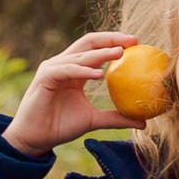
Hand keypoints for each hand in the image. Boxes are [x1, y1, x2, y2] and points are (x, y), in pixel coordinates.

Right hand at [3, 31, 141, 155]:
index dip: (115, 42)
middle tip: (132, 40)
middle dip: (111, 39)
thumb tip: (143, 122)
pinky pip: (67, 70)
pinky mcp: (44, 77)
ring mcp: (53, 69)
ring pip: (79, 55)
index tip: (137, 43)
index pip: (96, 48)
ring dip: (100, 53)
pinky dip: (83, 70)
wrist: (36, 139)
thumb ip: (116, 118)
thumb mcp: (94, 121)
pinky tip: (99, 74)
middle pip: (89, 43)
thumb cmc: (60, 127)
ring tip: (120, 53)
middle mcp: (64, 65)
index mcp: (75, 71)